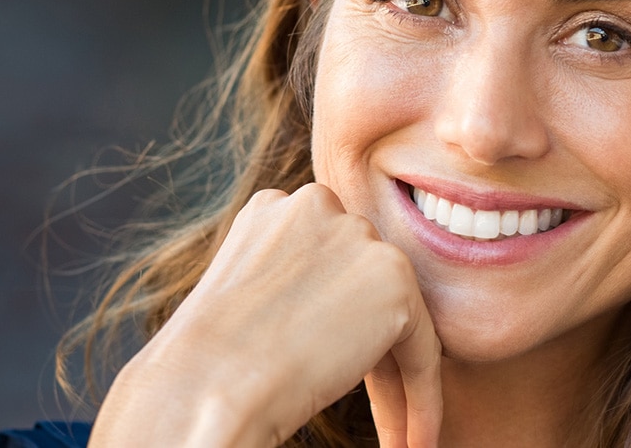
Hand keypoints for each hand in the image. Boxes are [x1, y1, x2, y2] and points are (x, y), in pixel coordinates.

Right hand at [89, 183, 441, 446]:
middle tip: (377, 414)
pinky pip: (422, 348)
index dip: (334, 326)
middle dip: (368, 351)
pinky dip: (423, 399)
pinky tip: (414, 440)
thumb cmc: (207, 362)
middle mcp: (319, 205)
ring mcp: (358, 236)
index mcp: (276, 207)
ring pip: (394, 318)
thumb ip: (292, 284)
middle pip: (362, 288)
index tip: (333, 373)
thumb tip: (326, 314)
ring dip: (395, 381)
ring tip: (396, 435)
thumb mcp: (244, 298)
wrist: (207, 383)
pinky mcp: (394, 277)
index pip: (327, 267)